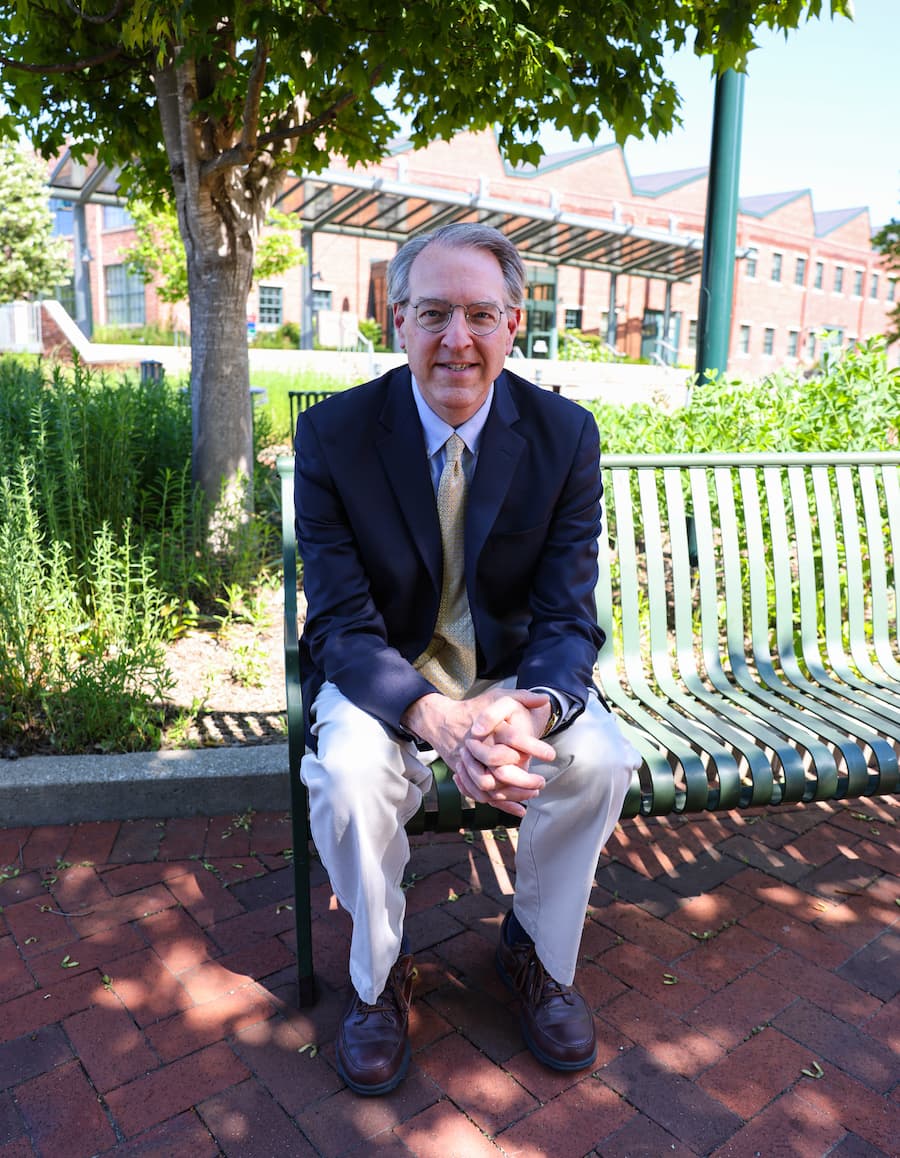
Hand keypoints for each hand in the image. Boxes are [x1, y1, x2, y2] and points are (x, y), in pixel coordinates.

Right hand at [402, 689, 555, 818]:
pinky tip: (521, 809)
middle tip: (542, 781)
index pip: (514, 738)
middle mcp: (477, 748)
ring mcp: (470, 765)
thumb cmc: (477, 709)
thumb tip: (545, 698)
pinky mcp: (467, 777)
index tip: (551, 754)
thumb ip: (523, 697)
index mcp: (489, 728)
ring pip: (492, 788)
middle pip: (501, 770)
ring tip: (534, 792)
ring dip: (515, 794)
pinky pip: (484, 796)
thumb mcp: (500, 697)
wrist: (444, 721)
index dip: (534, 747)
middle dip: (524, 779)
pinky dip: (503, 805)